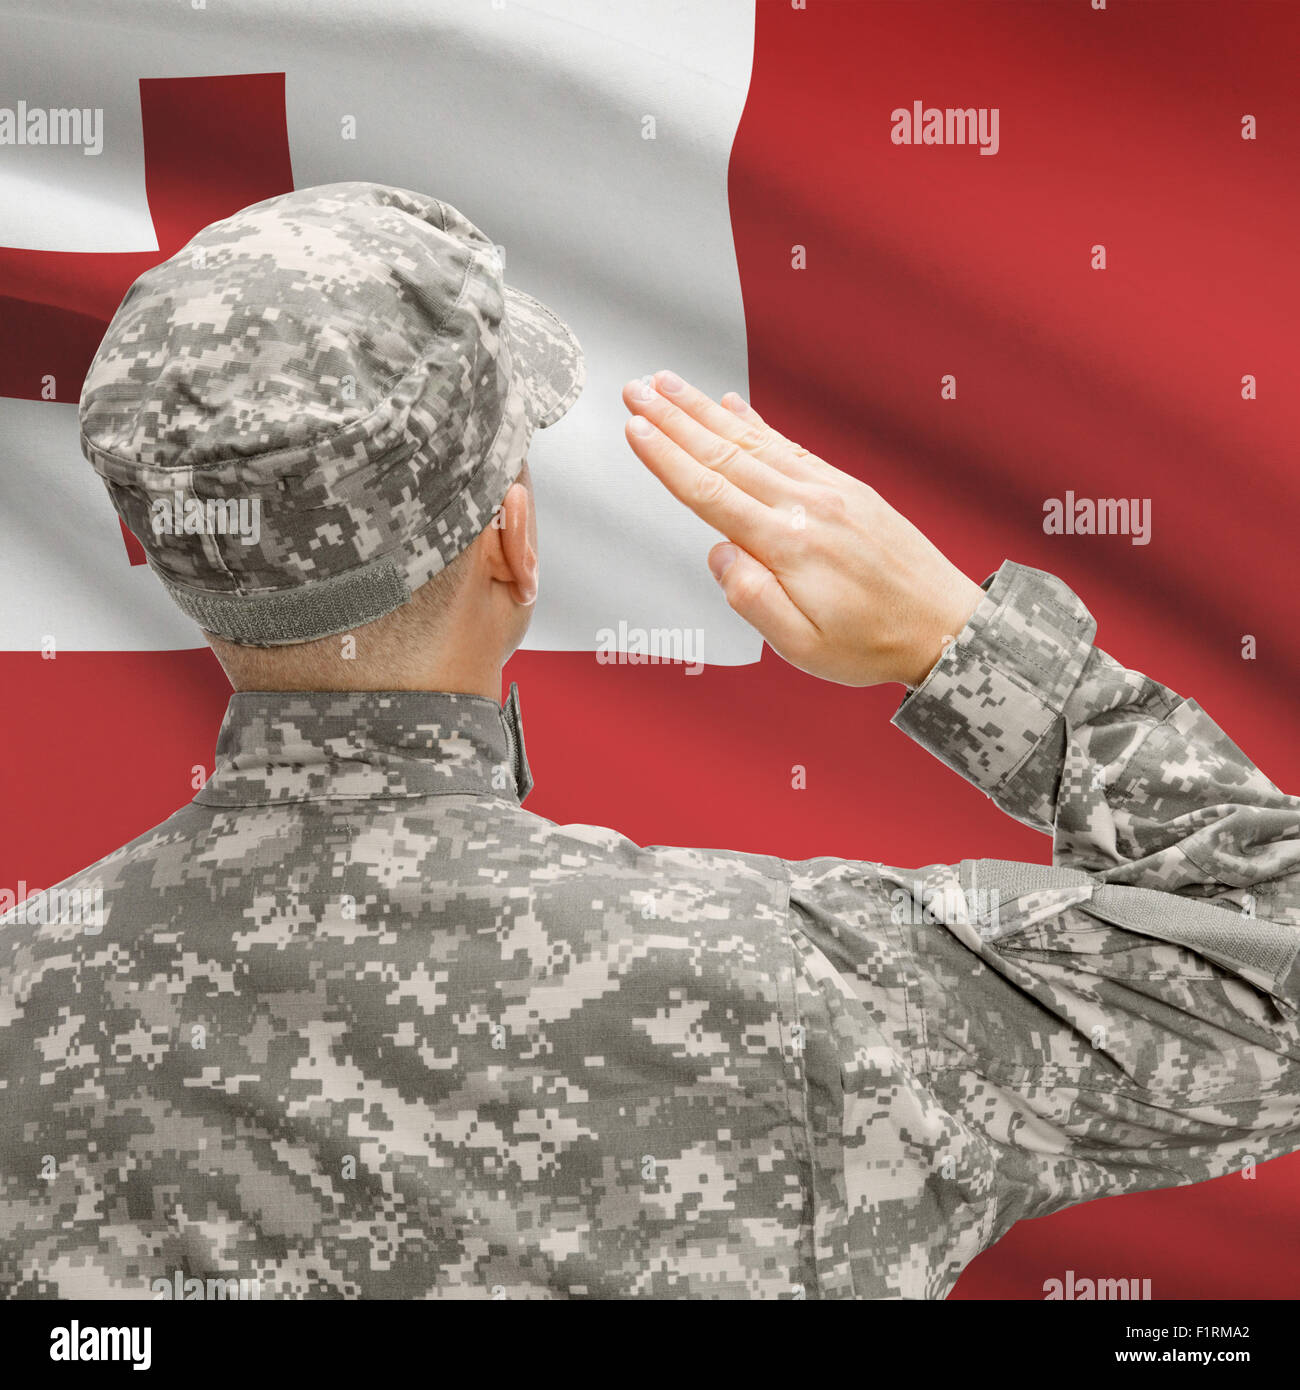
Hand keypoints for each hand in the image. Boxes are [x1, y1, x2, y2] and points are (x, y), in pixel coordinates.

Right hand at [622, 371, 985, 686]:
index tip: (635, 428)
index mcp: (788, 546)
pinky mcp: (848, 488)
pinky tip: (734, 406)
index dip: (667, 458)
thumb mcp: (802, 645)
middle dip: (674, 419)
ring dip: (705, 411)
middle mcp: (807, 507)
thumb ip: (752, 599)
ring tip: (669, 384)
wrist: (945, 626)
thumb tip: (718, 554)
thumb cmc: (872, 643)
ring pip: (754, 442)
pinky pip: (791, 446)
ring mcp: (829, 491)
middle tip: (636, 389)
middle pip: (724, 454)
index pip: (711, 493)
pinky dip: (757, 423)